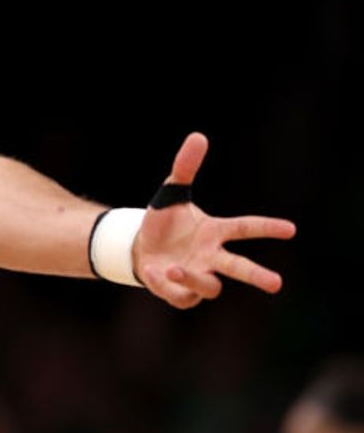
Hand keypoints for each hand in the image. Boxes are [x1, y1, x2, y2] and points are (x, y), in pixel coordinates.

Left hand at [133, 132, 296, 308]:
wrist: (141, 248)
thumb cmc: (164, 222)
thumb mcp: (170, 192)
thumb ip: (185, 167)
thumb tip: (198, 136)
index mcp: (214, 232)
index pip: (244, 227)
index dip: (266, 227)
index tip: (291, 229)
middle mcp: (211, 257)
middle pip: (239, 267)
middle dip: (256, 275)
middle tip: (276, 283)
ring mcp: (198, 276)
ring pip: (210, 287)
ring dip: (193, 279)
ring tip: (174, 267)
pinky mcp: (181, 293)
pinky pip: (181, 296)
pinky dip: (166, 285)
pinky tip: (153, 270)